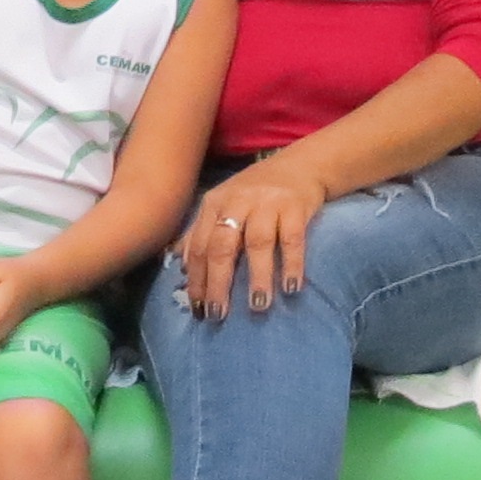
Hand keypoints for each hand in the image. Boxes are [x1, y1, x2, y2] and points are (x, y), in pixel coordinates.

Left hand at [180, 157, 327, 318]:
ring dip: (257, 276)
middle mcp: (237, 202)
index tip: (198, 309)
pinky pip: (293, 239)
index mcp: (215, 204)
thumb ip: (202, 232)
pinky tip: (291, 288)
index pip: (200, 246)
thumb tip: (179, 265)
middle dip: (218, 282)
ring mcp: (267, 203)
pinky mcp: (295, 206)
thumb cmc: (256, 192)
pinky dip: (292, 264)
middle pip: (222, 245)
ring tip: (257, 306)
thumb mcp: (223, 205)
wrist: (301, 165)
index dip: (197, 279)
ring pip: (257, 242)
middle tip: (218, 314)